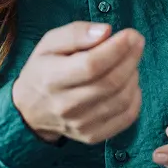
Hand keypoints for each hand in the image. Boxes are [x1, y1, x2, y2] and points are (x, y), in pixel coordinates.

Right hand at [11, 21, 144, 144]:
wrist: (30, 110)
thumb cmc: (44, 69)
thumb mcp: (50, 43)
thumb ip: (76, 33)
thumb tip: (106, 31)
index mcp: (51, 78)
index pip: (91, 65)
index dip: (117, 48)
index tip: (131, 34)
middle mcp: (66, 105)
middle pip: (110, 82)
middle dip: (131, 58)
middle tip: (137, 41)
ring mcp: (80, 124)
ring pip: (122, 98)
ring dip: (133, 75)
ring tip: (129, 61)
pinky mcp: (92, 135)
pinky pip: (127, 116)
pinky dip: (136, 96)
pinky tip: (129, 82)